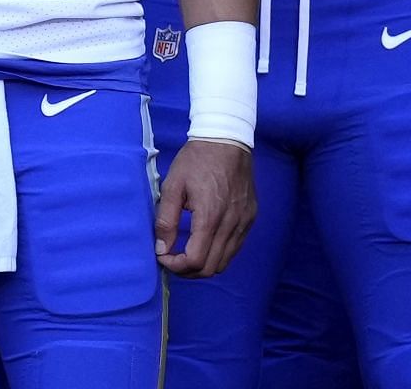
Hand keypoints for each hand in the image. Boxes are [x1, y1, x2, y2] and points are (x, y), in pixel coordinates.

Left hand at [155, 138, 254, 277]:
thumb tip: (161, 249)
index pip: (195, 260)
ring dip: (203, 265)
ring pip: (225, 262)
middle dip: (188, 270)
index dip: (176, 266)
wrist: (227, 141)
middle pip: (211, 268)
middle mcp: (231, 225)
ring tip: (185, 254)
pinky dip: (218, 254)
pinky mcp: (250, 219)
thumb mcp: (173, 186)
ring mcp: (244, 223)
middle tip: (171, 259)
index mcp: (210, 217)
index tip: (162, 257)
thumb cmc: (196, 161)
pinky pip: (235, 248)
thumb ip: (166, 220)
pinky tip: (204, 243)